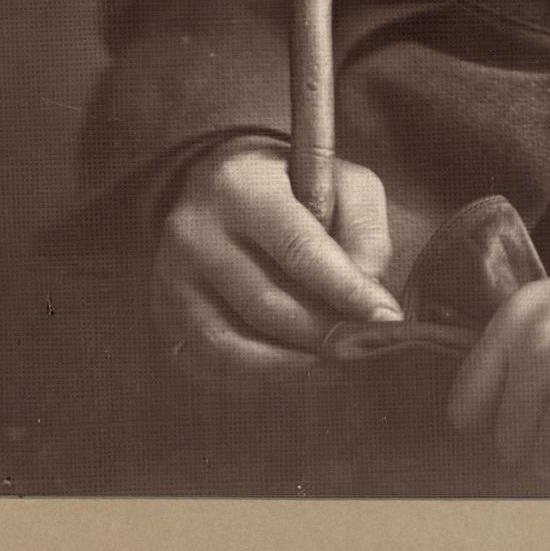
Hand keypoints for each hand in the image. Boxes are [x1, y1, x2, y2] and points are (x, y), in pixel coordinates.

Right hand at [151, 138, 400, 382]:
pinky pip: (210, 358)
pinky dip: (256, 369)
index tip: (385, 318)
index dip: (345, 290)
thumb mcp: (339, 181)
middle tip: (364, 346)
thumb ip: (364, 229)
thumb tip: (367, 289)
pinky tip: (291, 360)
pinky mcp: (164, 308)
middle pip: (267, 303)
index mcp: (241, 186)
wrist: (217, 183)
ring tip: (329, 356)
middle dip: (323, 332)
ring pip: (234, 341)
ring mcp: (171, 274)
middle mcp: (195, 230)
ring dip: (291, 359)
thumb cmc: (292, 186)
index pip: (299, 248)